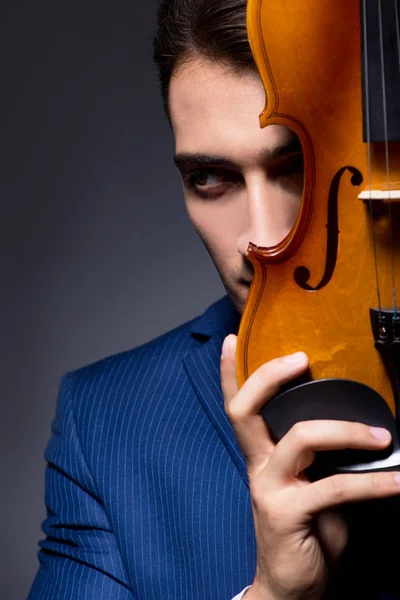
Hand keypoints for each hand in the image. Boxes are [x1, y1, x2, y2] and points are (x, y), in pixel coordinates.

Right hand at [221, 334, 399, 599]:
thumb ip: (319, 458)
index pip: (237, 407)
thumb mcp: (309, 486)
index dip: (229, 373)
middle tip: (300, 359)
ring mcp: (269, 489)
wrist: (290, 587)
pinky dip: (372, 483)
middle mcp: (257, 466)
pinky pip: (334, 488)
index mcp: (260, 456)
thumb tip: (356, 425)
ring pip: (299, 438)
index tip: (230, 340)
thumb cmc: (304, 530)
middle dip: (268, 377)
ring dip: (344, 430)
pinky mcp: (287, 514)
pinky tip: (397, 482)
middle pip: (245, 410)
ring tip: (379, 434)